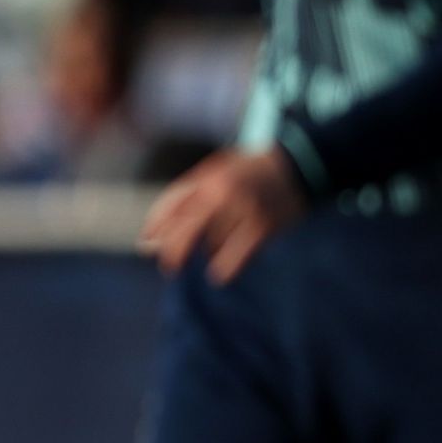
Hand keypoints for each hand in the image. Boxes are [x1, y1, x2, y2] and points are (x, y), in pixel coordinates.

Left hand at [138, 147, 305, 283]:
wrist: (296, 166)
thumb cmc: (247, 172)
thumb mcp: (215, 172)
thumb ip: (189, 194)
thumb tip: (158, 229)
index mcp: (207, 176)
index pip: (173, 204)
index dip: (156, 226)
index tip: (145, 243)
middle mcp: (221, 191)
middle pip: (187, 226)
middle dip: (173, 249)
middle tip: (168, 267)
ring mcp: (243, 208)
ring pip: (212, 242)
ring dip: (208, 252)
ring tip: (212, 251)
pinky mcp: (263, 225)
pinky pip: (237, 254)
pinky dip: (225, 267)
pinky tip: (219, 275)